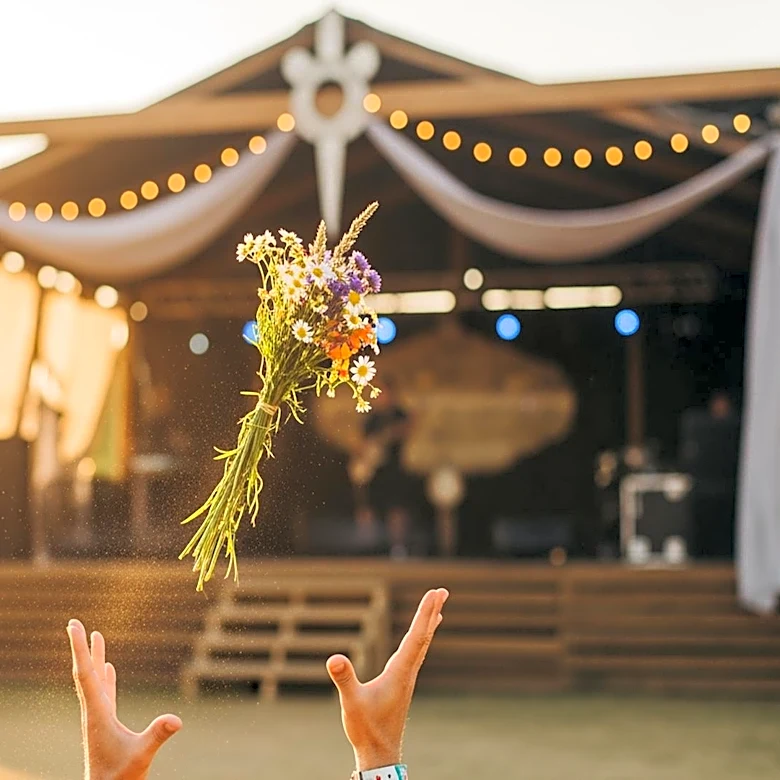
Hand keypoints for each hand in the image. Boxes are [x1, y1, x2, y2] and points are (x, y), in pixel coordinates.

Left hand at [67, 619, 181, 779]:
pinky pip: (104, 691)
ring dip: (94, 657)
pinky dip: (105, 675)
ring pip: (95, 680)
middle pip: (86, 672)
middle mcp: (94, 711)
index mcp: (97, 713)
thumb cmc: (122, 778)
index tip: (73, 626)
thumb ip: (156, 735)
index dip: (80, 648)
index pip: (86, 673)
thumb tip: (175, 720)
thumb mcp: (141, 754)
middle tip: (75, 623)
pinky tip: (108, 668)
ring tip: (96, 636)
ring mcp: (99, 717)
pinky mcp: (106, 724)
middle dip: (82, 647)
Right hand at [326, 587, 447, 770]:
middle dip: (432, 612)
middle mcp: (408, 671)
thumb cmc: (367, 729)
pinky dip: (421, 638)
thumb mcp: (351, 703)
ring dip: (429, 623)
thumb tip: (334, 658)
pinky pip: (416, 653)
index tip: (434, 593)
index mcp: (400, 672)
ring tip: (438, 607)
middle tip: (443, 590)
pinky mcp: (402, 683)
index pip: (416, 636)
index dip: (424, 613)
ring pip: (422, 644)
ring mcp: (406, 677)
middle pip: (424, 635)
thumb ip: (345, 680)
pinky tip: (420, 636)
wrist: (380, 753)